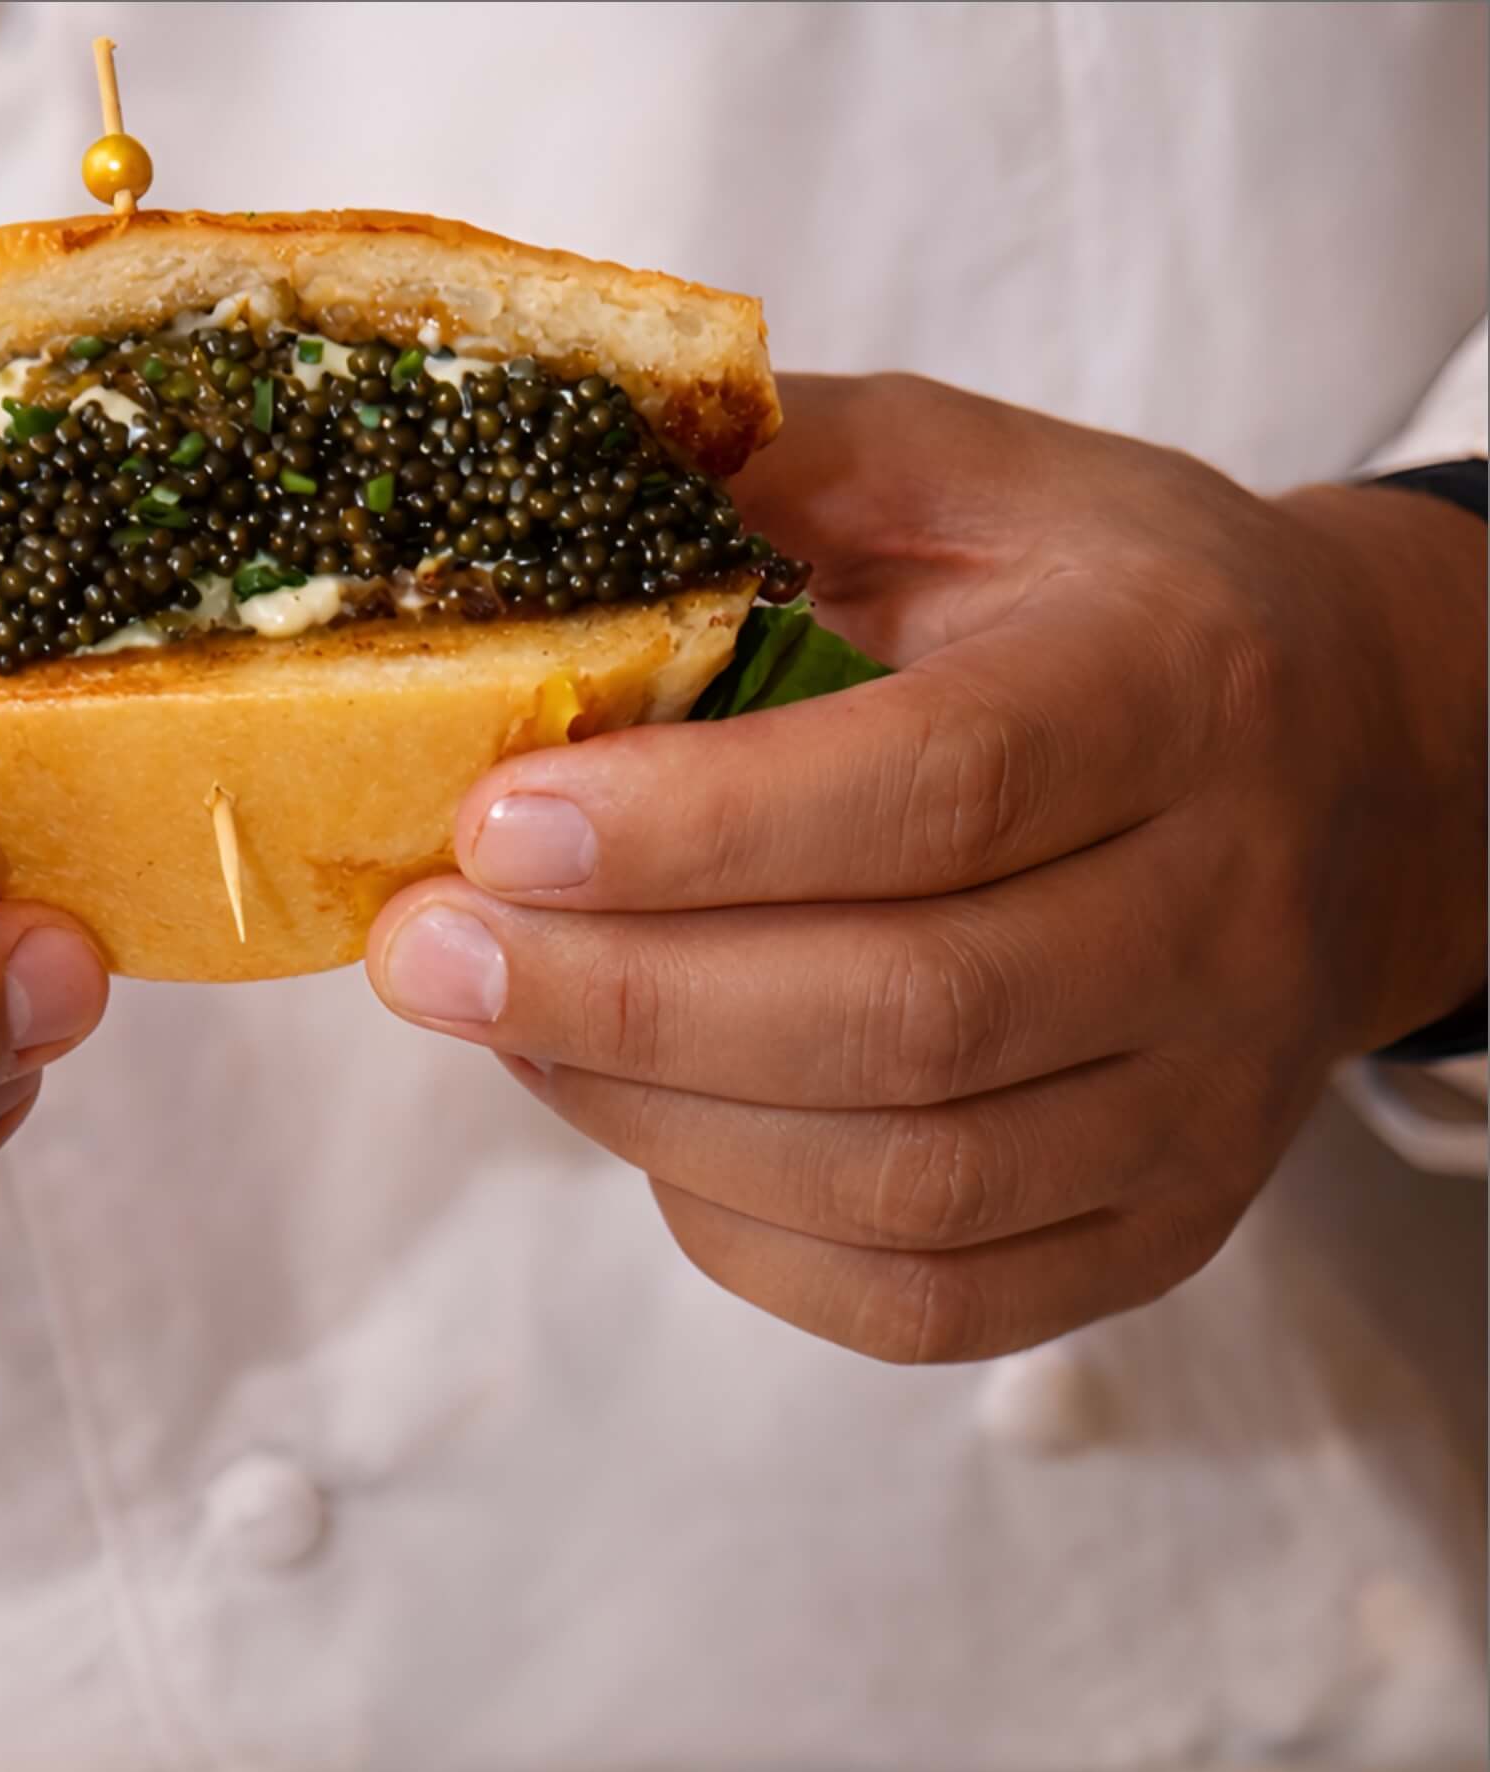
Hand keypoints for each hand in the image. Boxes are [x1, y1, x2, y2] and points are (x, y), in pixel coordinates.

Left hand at [369, 374, 1485, 1361]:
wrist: (1343, 787)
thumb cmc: (1104, 624)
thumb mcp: (972, 486)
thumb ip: (777, 470)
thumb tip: (531, 487)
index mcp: (1175, 692)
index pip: (937, 788)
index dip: (694, 831)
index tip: (491, 829)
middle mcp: (1221, 919)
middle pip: (907, 1012)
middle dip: (622, 1002)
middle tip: (427, 960)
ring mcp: (1199, 1108)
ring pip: (905, 1178)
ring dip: (653, 1120)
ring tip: (508, 1028)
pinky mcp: (1152, 1236)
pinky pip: (920, 1301)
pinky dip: (740, 1232)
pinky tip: (641, 1132)